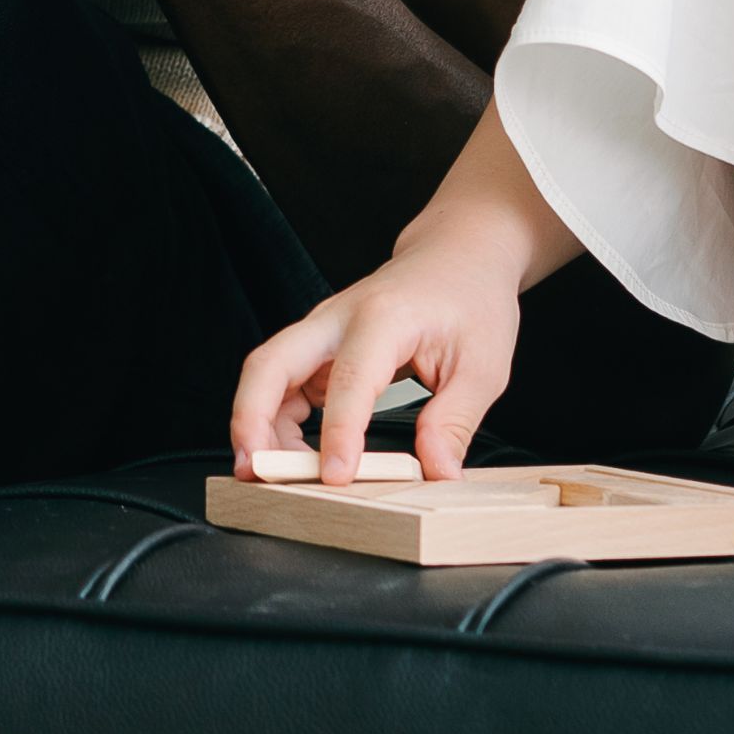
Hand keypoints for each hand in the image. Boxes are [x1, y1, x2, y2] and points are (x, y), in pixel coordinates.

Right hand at [231, 242, 527, 480]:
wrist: (457, 256)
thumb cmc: (471, 302)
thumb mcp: (483, 367)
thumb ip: (454, 422)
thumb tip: (436, 473)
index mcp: (385, 317)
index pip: (350, 379)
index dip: (340, 432)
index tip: (336, 476)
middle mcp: (338, 318)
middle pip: (269, 363)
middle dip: (250, 419)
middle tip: (254, 470)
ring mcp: (321, 330)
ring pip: (265, 374)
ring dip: (257, 425)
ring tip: (273, 473)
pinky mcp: (317, 347)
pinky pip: (280, 384)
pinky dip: (275, 420)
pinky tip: (293, 453)